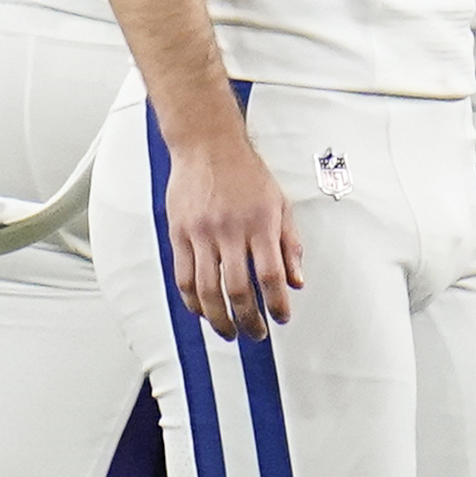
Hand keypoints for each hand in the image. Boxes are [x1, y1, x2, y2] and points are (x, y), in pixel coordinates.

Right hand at [157, 121, 299, 340]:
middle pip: (237, 289)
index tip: (282, 317)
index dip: (277, 304)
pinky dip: (193, 301)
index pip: (270, 275)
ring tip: (228, 331)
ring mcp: (201, 233)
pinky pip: (183, 276)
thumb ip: (290, 244)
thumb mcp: (279, 203)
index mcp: (259, 223)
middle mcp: (229, 230)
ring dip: (218, 318)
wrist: (207, 144)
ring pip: (207, 289)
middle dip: (248, 320)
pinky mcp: (179, 233)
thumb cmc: (245, 172)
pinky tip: (202, 311)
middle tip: (256, 333)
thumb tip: (296, 281)